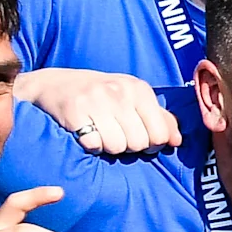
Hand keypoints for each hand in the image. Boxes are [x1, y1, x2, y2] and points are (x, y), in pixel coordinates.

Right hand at [30, 69, 180, 157]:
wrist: (54, 84)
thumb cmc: (102, 95)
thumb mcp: (133, 99)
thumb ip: (160, 118)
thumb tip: (176, 141)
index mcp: (139, 89)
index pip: (159, 134)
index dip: (151, 144)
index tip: (139, 136)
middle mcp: (119, 92)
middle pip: (138, 144)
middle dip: (129, 146)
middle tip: (116, 134)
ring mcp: (95, 100)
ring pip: (116, 147)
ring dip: (109, 147)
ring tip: (102, 133)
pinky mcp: (74, 111)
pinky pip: (93, 145)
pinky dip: (91, 146)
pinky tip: (86, 133)